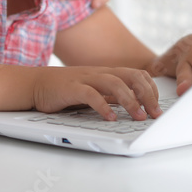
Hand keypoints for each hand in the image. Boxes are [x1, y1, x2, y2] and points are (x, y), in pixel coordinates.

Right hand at [31, 66, 160, 120]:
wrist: (34, 84)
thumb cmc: (64, 91)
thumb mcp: (93, 91)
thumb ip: (110, 96)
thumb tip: (134, 106)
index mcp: (106, 73)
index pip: (137, 75)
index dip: (151, 89)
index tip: (156, 107)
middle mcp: (99, 73)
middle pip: (132, 76)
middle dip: (147, 95)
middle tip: (154, 114)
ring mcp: (85, 78)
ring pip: (115, 83)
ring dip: (130, 101)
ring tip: (138, 117)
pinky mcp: (71, 87)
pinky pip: (91, 94)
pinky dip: (103, 106)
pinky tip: (110, 118)